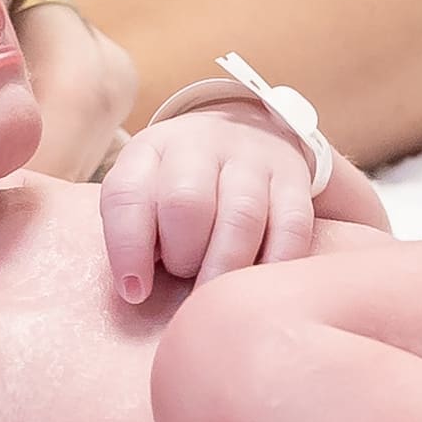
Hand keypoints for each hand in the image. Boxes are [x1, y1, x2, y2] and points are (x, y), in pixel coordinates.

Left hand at [100, 96, 326, 303]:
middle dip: (182, 256)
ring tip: (215, 290)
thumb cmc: (183, 182)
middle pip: (186, 203)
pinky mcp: (294, 178)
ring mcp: (252, 158)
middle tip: (183, 278)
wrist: (248, 130)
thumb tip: (136, 289)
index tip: (135, 292)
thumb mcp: (146, 190)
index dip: (127, 249)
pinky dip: (273, 264)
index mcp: (151, 149)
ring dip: (224, 267)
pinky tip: (258, 285)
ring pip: (240, 216)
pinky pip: (290, 227)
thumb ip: (134, 231)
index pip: (127, 194)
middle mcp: (201, 145)